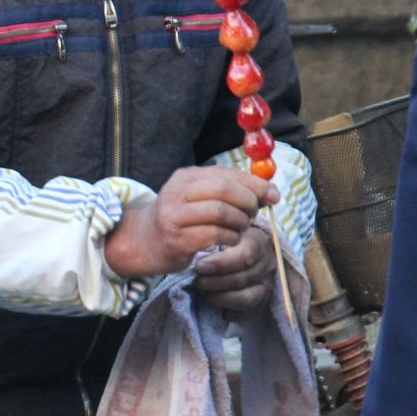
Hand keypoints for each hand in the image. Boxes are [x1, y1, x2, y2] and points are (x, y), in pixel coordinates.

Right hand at [104, 166, 277, 278]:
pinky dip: (231, 238)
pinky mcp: (177, 240)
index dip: (255, 184)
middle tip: (254, 214)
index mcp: (185, 177)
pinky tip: (230, 240)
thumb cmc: (180, 218)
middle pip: (224, 190)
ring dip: (240, 222)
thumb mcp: (198, 196)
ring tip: (241, 228)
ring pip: (221, 213)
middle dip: (248, 202)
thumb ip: (229, 190)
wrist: (143, 241)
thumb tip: (269, 191)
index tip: (273, 195)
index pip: (227, 174)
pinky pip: (215, 235)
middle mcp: (177, 193)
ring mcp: (174, 217)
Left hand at [192, 222, 275, 315]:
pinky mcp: (265, 299)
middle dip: (216, 283)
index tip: (200, 267)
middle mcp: (267, 262)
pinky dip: (233, 313)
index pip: (244, 256)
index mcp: (257, 241)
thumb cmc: (228, 240)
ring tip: (205, 294)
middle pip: (243, 278)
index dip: (221, 264)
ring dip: (222, 298)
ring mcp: (268, 282)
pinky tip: (220, 309)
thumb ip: (214, 239)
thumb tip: (194, 252)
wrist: (245, 250)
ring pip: (248, 298)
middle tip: (197, 282)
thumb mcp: (223, 232)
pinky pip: (250, 312)